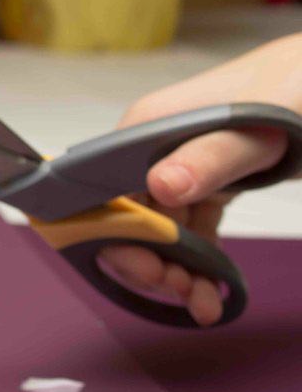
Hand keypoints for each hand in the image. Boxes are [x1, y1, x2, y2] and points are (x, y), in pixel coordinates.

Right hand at [100, 33, 301, 325]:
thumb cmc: (291, 91)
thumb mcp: (254, 130)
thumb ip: (208, 158)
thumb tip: (160, 186)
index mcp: (143, 130)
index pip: (108, 194)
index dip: (120, 237)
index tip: (151, 271)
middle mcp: (150, 150)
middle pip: (129, 218)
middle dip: (151, 261)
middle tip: (184, 290)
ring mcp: (176, 166)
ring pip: (160, 229)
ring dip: (177, 270)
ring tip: (204, 300)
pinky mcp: (203, 181)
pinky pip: (189, 227)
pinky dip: (198, 260)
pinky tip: (212, 287)